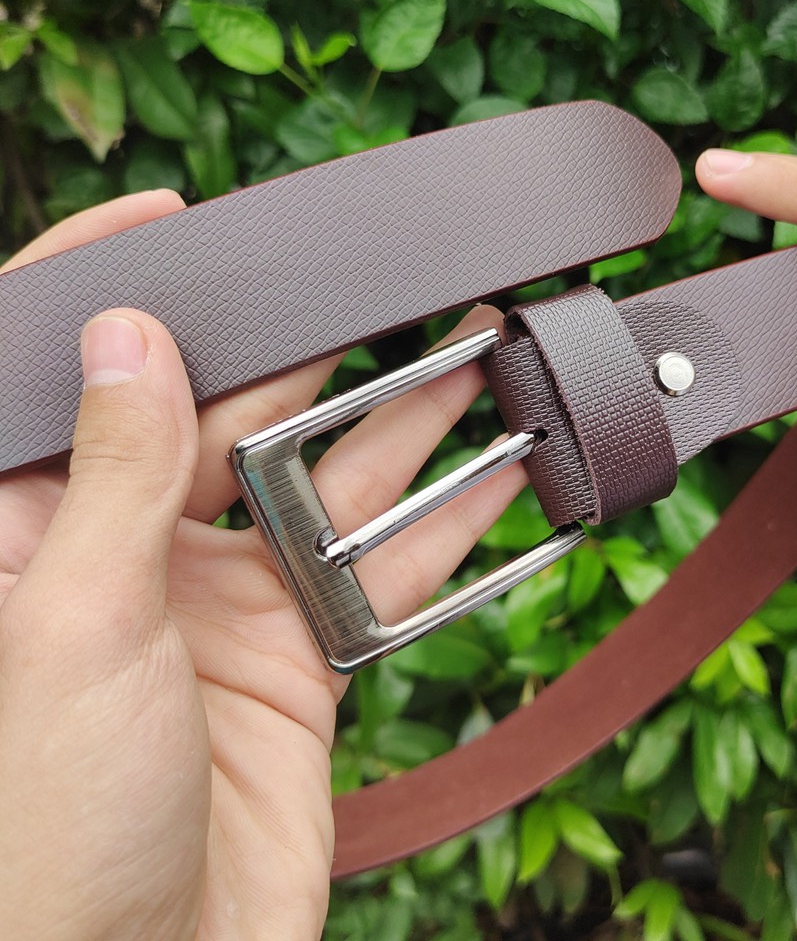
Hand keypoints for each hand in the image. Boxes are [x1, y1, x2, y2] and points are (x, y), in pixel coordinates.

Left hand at [0, 191, 525, 940]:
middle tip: (397, 281)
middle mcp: (133, 548)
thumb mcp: (76, 625)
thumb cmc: (53, 824)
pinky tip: (508, 466)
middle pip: (235, 413)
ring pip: (331, 481)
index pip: (70, 376)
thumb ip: (113, 478)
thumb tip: (123, 334)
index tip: (176, 215)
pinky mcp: (300, 652)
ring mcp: (226, 598)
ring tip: (483, 343)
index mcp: (40, 529)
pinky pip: (386, 565)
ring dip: (409, 418)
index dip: (108, 283)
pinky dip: (452, 520)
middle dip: (317, 348)